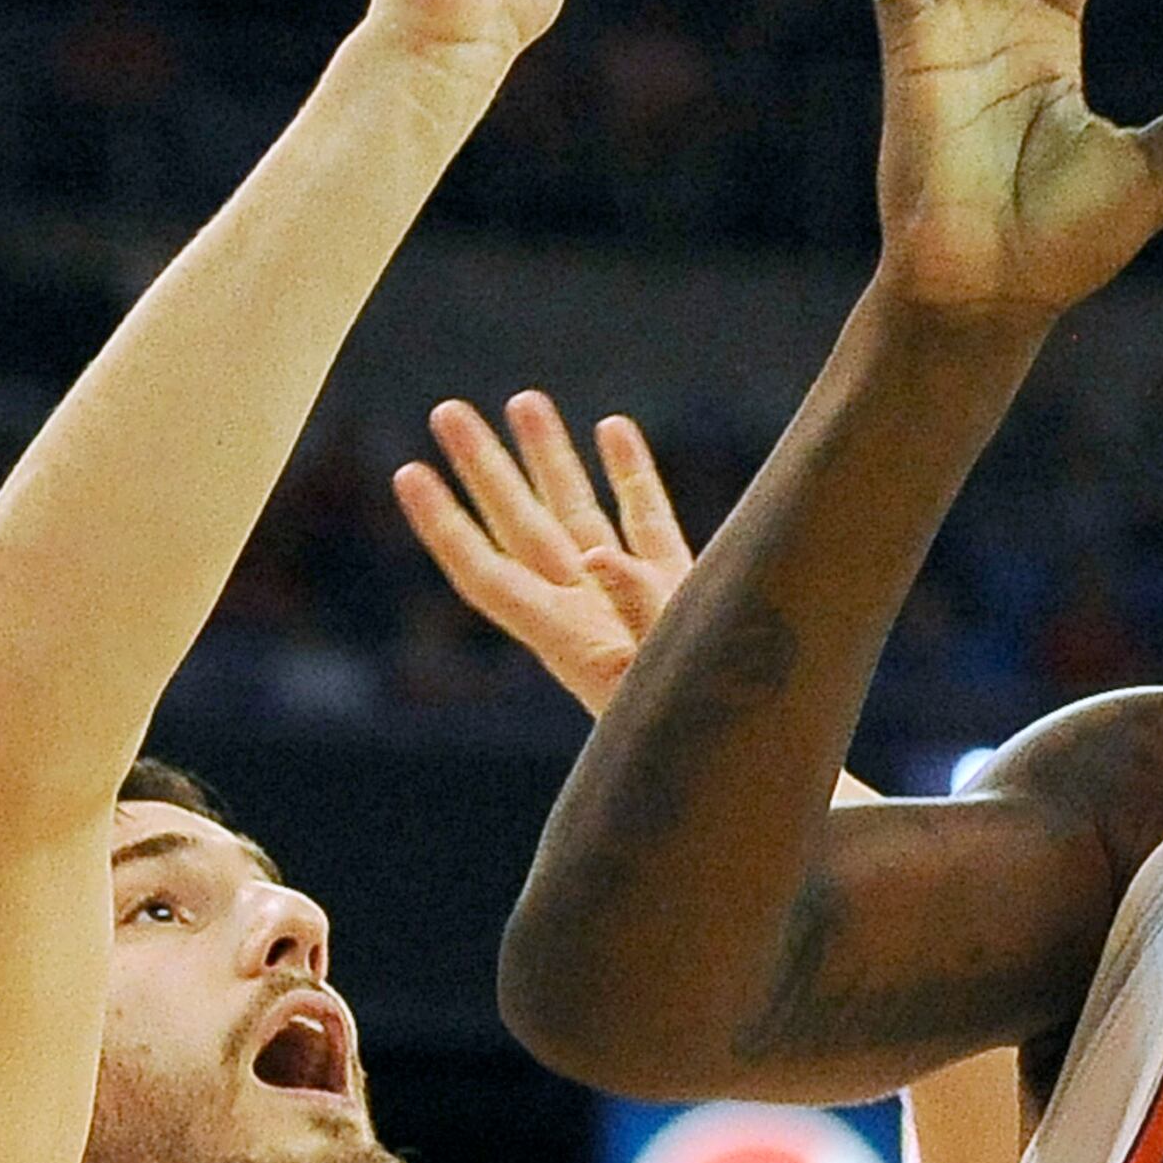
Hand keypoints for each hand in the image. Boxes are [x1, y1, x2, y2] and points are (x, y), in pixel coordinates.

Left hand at [391, 392, 694, 713]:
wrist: (754, 761)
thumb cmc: (708, 732)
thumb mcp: (669, 674)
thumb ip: (638, 606)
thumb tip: (599, 550)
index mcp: (570, 642)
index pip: (489, 575)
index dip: (446, 526)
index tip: (409, 473)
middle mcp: (589, 616)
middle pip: (521, 529)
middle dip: (485, 470)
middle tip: (448, 411)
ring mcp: (632, 600)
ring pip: (579, 516)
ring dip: (550, 459)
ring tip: (524, 401)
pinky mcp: (681, 592)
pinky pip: (647, 520)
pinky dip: (631, 473)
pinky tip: (612, 427)